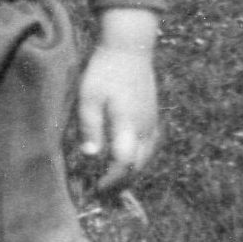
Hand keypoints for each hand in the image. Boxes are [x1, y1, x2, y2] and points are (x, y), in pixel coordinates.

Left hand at [77, 9, 159, 192]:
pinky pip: (150, 147)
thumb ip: (90, 127)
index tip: (96, 190)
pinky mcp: (153, 117)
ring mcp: (152, 123)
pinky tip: (127, 162)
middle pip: (138, 166)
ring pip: (146, 158)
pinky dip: (139, 160)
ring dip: (131, 174)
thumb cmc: (104, 71)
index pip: (124, 163)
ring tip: (112, 183)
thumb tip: (90, 156)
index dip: (112, 181)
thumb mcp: (89, 97)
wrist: (130, 48)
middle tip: (102, 193)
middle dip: (121, 183)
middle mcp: (145, 128)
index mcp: (128, 125)